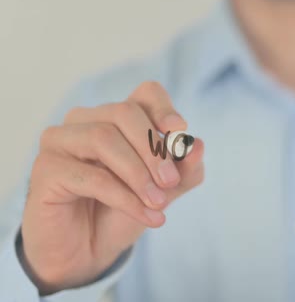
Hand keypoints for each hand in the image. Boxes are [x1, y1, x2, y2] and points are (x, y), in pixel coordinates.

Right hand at [20, 81, 204, 294]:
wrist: (88, 252)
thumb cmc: (123, 212)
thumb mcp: (163, 191)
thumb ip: (183, 170)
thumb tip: (198, 146)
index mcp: (117, 117)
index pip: (145, 93)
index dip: (164, 108)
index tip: (180, 131)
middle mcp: (85, 120)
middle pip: (124, 112)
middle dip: (154, 148)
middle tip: (171, 181)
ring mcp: (60, 141)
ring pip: (103, 138)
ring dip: (138, 174)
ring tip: (159, 203)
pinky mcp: (45, 169)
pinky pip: (90, 176)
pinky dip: (125, 197)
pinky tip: (147, 216)